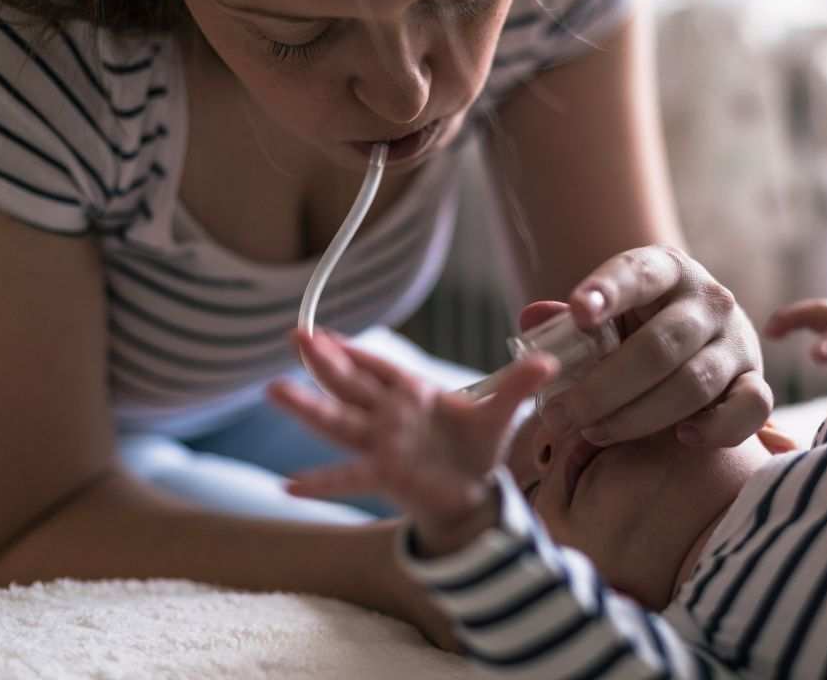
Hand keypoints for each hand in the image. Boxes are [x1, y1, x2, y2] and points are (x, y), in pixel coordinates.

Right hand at [271, 329, 556, 549]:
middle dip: (324, 361)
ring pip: (340, 422)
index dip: (353, 348)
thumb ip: (518, 385)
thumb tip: (550, 361)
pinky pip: (347, 478)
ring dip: (308, 407)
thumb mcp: (499, 414)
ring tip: (275, 390)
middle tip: (295, 335)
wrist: (472, 495)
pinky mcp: (384, 475)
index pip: (379, 366)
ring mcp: (381, 445)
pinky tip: (290, 486)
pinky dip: (319, 482)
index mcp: (413, 393)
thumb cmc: (475, 448)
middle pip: (351, 384)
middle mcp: (389, 416)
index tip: (324, 331)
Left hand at [534, 245, 769, 447]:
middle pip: (658, 347)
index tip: (577, 313)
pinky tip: (682, 438)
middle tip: (559, 416)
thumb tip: (532, 319)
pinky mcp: (756, 379)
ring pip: (693, 383)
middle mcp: (708, 299)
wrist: (693, 340)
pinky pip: (751, 408)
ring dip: (639, 416)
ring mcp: (737, 340)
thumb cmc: (633, 329)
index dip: (607, 292)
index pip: (636, 273)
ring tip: (594, 432)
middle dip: (603, 388)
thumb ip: (566, 321)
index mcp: (665, 269)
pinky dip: (719, 427)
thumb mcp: (601, 316)